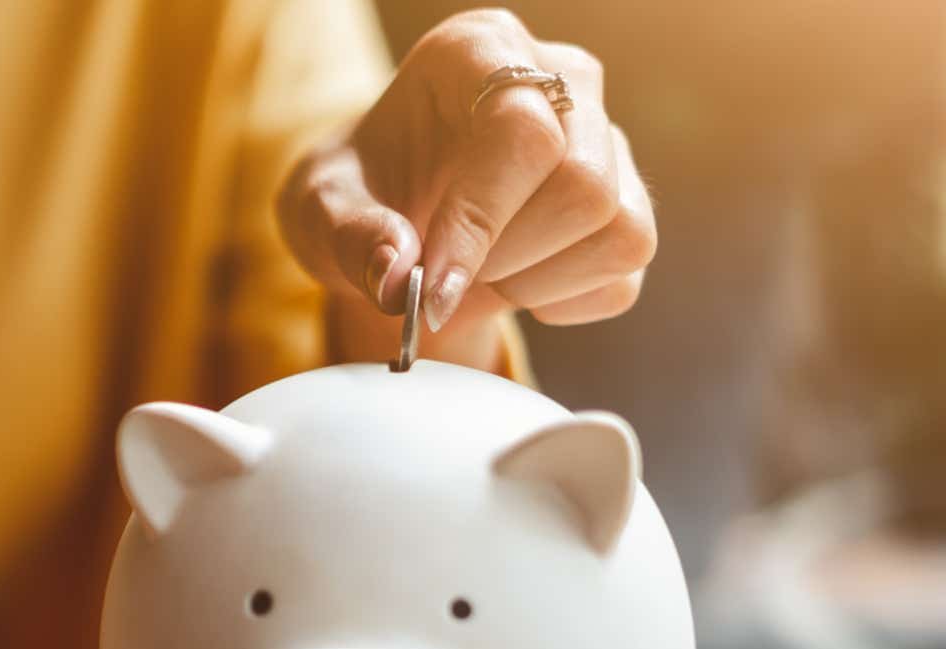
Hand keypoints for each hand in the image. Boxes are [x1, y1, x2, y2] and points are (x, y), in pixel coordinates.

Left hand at [278, 10, 655, 352]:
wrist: (392, 221)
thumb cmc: (358, 195)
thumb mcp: (318, 210)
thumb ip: (347, 234)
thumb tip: (396, 275)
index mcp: (478, 50)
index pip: (520, 129)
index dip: (483, 217)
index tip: (433, 284)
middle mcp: (561, 78)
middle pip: (584, 184)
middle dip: (506, 255)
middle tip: (444, 272)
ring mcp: (606, 138)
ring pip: (620, 229)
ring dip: (535, 281)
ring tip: (477, 272)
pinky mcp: (627, 201)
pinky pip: (624, 274)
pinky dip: (563, 303)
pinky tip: (514, 283)